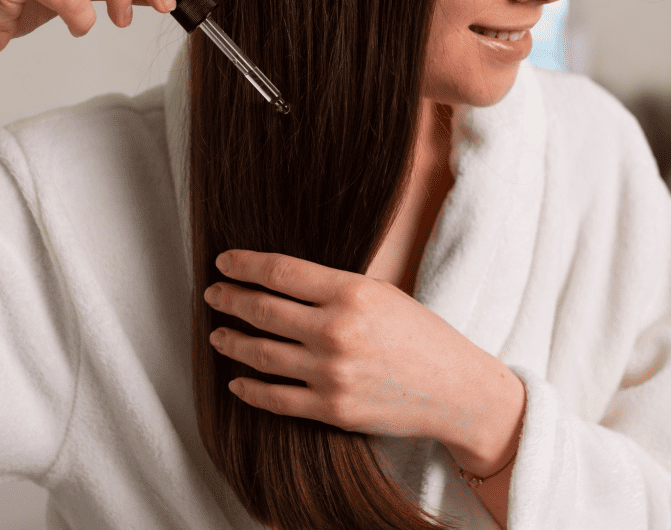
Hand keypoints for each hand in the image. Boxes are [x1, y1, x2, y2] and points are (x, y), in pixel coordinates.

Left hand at [204, 249, 516, 455]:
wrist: (457, 391)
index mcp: (351, 292)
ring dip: (231, 342)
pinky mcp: (332, 409)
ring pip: (261, 354)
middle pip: (262, 310)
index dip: (244, 265)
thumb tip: (278, 280)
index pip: (280, 272)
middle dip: (229, 299)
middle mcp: (336, 330)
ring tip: (218, 334)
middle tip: (213, 294)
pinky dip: (249, 388)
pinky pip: (275, 398)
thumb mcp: (382, 294)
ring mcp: (331, 373)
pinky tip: (237, 380)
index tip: (223, 262)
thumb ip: (333, 288)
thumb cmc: (422, 336)